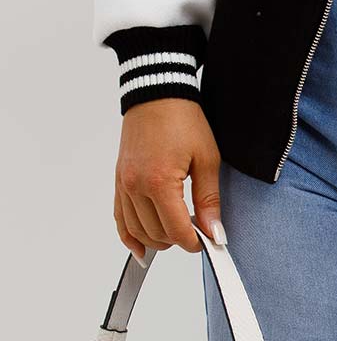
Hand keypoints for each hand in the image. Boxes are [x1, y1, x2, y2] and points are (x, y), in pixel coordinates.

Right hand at [114, 100, 226, 264]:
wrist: (158, 92)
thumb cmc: (182, 118)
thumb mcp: (206, 158)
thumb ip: (209, 199)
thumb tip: (214, 231)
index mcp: (159, 182)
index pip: (175, 230)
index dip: (193, 242)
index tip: (206, 242)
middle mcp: (136, 186)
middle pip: (155, 233)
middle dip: (177, 240)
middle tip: (197, 233)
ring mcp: (124, 184)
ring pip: (136, 230)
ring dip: (156, 240)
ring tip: (176, 236)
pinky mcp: (119, 180)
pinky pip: (119, 218)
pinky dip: (129, 236)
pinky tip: (140, 247)